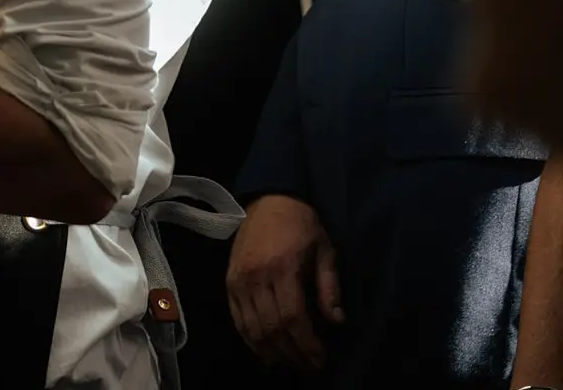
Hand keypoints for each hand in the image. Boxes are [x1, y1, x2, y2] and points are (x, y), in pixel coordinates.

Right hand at [227, 193, 343, 370]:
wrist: (268, 200)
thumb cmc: (302, 225)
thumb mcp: (325, 250)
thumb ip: (329, 287)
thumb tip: (337, 321)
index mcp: (282, 268)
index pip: (292, 317)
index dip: (306, 344)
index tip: (320, 359)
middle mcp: (256, 276)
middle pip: (272, 327)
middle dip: (292, 353)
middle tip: (309, 367)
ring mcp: (238, 279)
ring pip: (252, 327)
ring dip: (271, 351)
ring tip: (290, 364)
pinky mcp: (229, 281)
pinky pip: (237, 318)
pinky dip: (250, 339)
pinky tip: (265, 353)